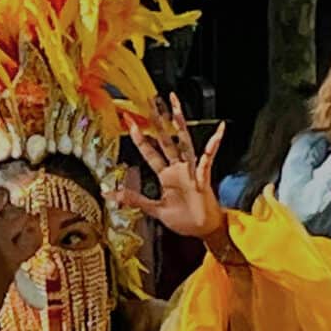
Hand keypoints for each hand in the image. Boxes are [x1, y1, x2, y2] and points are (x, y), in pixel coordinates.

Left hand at [118, 97, 229, 241]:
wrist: (202, 229)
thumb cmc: (183, 218)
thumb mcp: (154, 209)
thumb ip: (134, 200)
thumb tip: (110, 195)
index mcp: (166, 175)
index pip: (150, 152)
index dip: (140, 138)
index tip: (130, 122)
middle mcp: (178, 168)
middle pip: (166, 139)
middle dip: (158, 121)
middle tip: (152, 101)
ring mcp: (191, 170)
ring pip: (184, 142)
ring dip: (179, 124)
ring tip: (175, 106)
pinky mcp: (202, 177)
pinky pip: (208, 159)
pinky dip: (213, 145)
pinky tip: (219, 131)